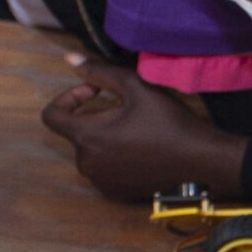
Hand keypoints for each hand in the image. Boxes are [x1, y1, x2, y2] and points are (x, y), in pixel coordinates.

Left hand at [40, 54, 244, 201]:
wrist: (200, 160)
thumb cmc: (169, 122)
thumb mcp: (136, 87)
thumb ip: (99, 71)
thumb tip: (69, 59)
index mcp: (87, 136)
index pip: (51, 115)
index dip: (68, 97)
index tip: (93, 91)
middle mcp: (86, 163)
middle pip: (75, 132)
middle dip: (93, 116)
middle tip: (123, 107)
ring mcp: (100, 181)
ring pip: (89, 151)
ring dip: (103, 136)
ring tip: (133, 128)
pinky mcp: (114, 192)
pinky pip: (102, 169)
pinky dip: (112, 156)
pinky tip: (138, 149)